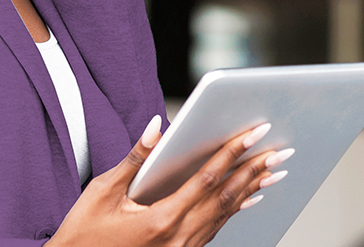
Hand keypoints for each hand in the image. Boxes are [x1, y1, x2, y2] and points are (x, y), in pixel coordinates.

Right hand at [47, 117, 291, 246]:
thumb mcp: (102, 192)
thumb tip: (157, 127)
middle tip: (280, 150)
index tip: (254, 132)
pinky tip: (249, 197)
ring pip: (225, 215)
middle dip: (255, 170)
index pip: (206, 179)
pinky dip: (234, 210)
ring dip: (251, 189)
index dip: (232, 152)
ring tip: (274, 170)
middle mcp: (178, 238)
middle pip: (225, 197)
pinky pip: (215, 228)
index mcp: (160, 219)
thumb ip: (135, 159)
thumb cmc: (83, 234)